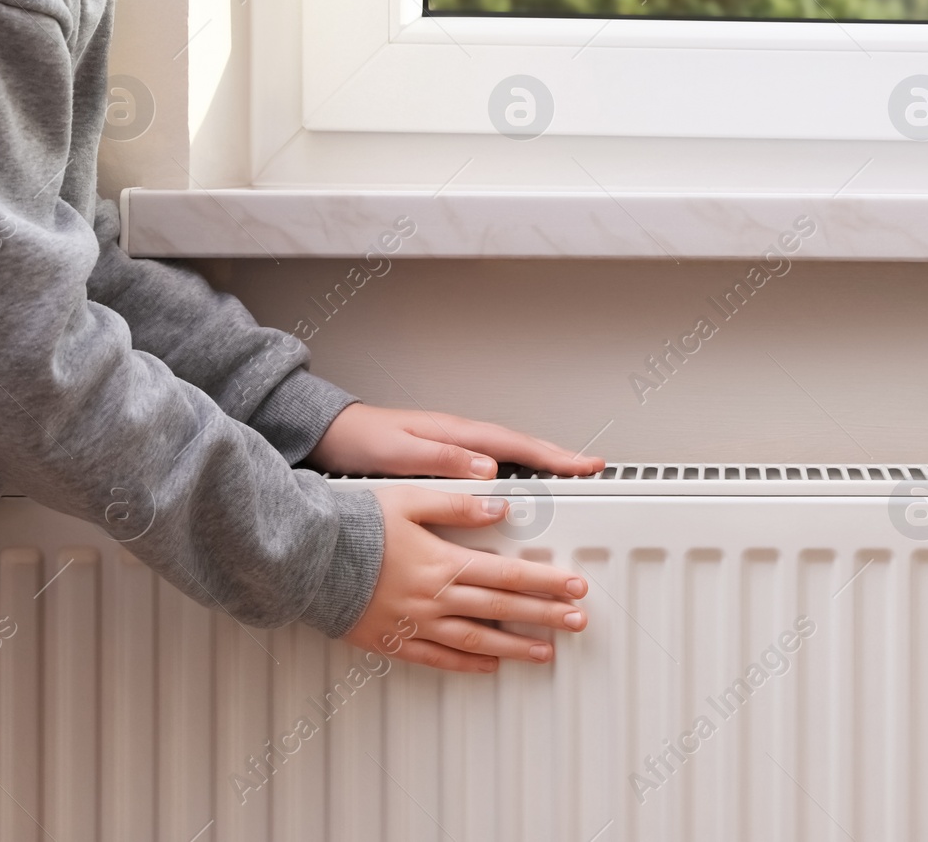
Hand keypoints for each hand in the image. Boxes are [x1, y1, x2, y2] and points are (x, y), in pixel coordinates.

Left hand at [309, 403, 604, 479]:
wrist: (332, 435)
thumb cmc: (361, 442)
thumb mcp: (399, 452)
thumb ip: (443, 460)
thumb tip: (486, 469)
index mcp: (457, 436)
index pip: (517, 446)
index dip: (554, 458)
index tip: (586, 465)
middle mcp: (463, 440)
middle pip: (524, 451)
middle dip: (561, 460)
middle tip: (594, 470)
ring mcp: (458, 451)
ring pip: (512, 460)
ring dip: (543, 468)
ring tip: (572, 482)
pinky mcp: (448, 463)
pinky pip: (494, 469)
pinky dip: (517, 476)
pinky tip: (522, 491)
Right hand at [343, 484, 588, 671]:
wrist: (308, 559)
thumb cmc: (354, 526)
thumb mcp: (409, 500)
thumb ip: (458, 503)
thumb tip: (499, 506)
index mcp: (443, 563)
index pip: (508, 574)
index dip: (547, 582)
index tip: (575, 587)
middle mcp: (434, 599)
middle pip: (502, 609)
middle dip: (545, 615)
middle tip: (577, 621)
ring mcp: (415, 624)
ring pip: (477, 641)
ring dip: (516, 647)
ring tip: (545, 652)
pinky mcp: (394, 641)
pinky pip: (438, 659)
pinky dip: (468, 665)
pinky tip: (489, 666)